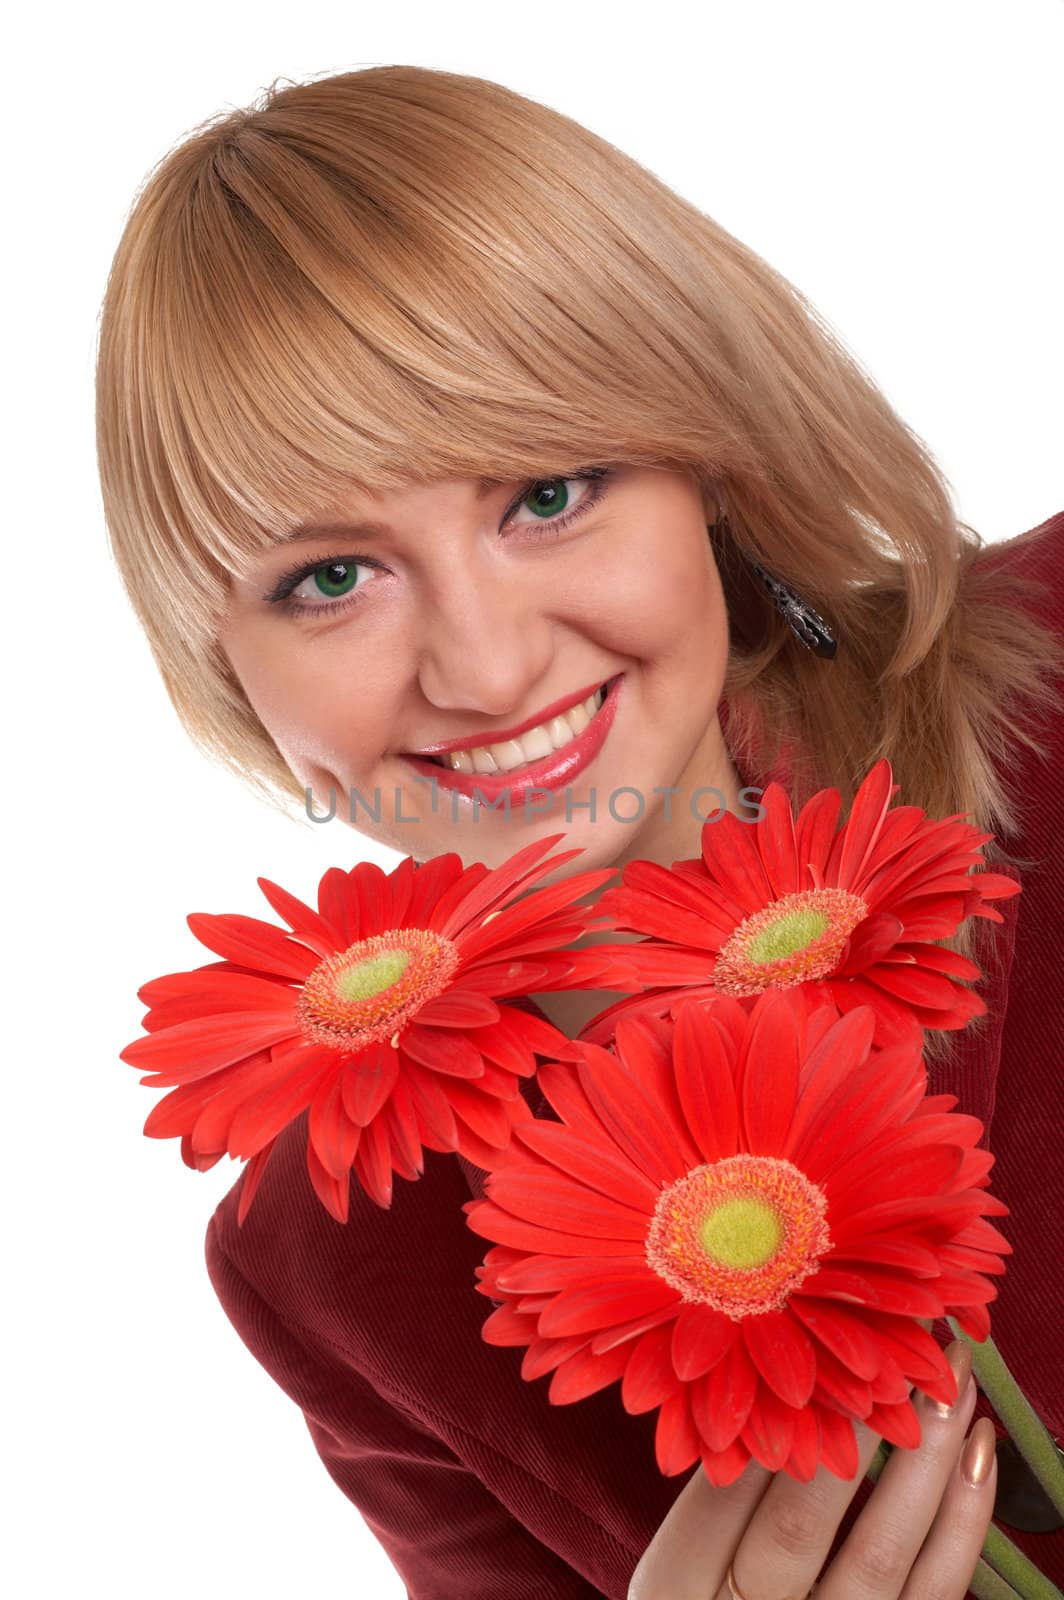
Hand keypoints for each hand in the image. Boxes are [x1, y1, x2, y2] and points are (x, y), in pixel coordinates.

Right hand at [627, 1339, 996, 1599]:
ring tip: (950, 1373)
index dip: (762, 1416)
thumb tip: (765, 1371)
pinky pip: (937, 1591)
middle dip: (848, 1422)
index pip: (716, 1493)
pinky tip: (978, 1450)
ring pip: (877, 1552)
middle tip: (890, 1336)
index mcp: (676, 1588)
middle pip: (797, 1521)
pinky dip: (966, 1518)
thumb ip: (710, 1487)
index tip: (808, 1339)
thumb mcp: (680, 1561)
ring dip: (923, 1454)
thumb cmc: (714, 1592)